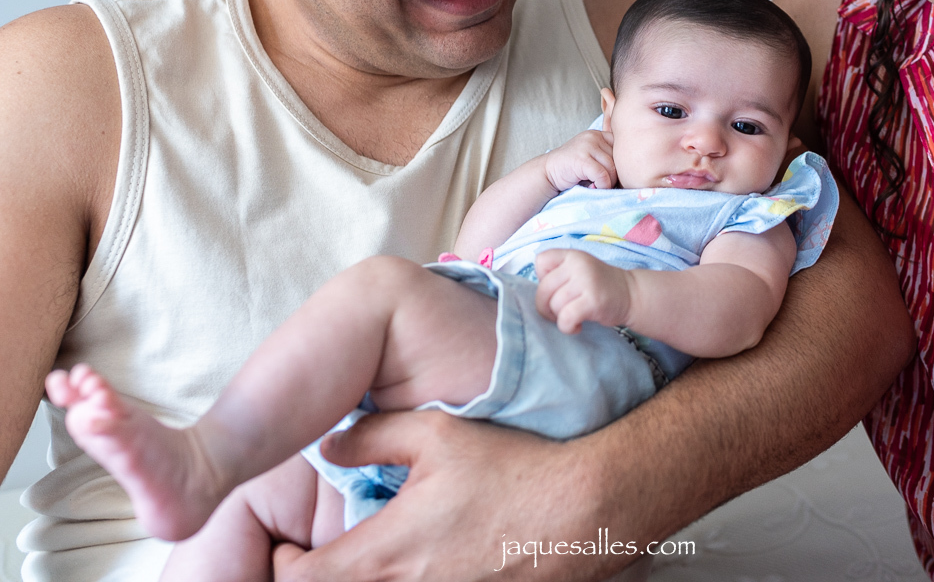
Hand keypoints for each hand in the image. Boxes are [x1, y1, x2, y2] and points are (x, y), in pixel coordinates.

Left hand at [271, 411, 639, 581]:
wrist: (583, 509)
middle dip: (322, 579)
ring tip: (370, 558)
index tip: (288, 548)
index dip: (284, 568)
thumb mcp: (437, 434)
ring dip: (365, 581)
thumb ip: (374, 435)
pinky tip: (419, 559)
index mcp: (387, 553)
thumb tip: (329, 444)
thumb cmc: (510, 468)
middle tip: (320, 557)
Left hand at [534, 249, 632, 333]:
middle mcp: (578, 264)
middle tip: (560, 312)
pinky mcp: (593, 301)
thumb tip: (535, 296)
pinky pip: (566, 318)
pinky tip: (577, 326)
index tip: (557, 288)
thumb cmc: (598, 286)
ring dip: (559, 317)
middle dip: (546, 306)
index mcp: (571, 254)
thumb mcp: (578, 270)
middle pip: (543, 289)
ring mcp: (586, 281)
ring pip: (554, 305)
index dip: (543, 279)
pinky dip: (567, 327)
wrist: (631, 294)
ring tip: (572, 317)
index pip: (541, 261)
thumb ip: (557, 275)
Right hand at [542, 130, 616, 191]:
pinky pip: (602, 175)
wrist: (547, 173)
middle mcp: (594, 136)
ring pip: (612, 168)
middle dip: (615, 176)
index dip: (621, 166)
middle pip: (619, 160)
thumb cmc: (573, 170)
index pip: (622, 149)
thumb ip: (608, 158)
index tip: (614, 177)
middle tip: (604, 185)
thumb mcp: (593, 158)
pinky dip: (601, 186)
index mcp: (600, 134)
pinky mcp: (581, 158)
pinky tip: (593, 188)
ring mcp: (587, 146)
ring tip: (597, 186)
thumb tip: (633, 172)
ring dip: (608, 182)